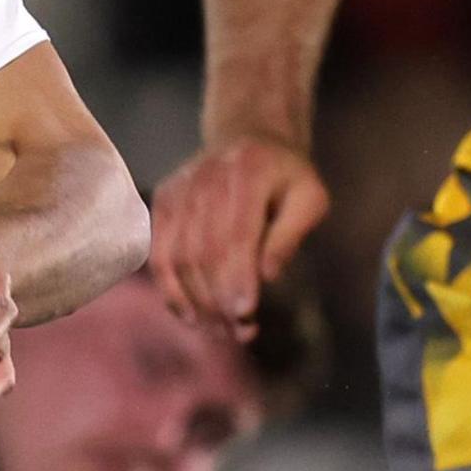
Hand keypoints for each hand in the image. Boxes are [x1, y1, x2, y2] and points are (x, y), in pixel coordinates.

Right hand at [151, 136, 327, 337]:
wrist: (249, 138)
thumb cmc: (286, 177)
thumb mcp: (310, 198)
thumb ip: (291, 234)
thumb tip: (267, 275)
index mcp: (248, 171)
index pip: (236, 233)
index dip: (238, 278)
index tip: (246, 315)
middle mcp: (206, 177)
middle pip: (204, 251)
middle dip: (219, 299)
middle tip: (240, 332)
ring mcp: (179, 189)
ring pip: (179, 258)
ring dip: (197, 302)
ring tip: (220, 331)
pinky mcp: (162, 202)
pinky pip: (159, 255)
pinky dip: (171, 291)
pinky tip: (191, 316)